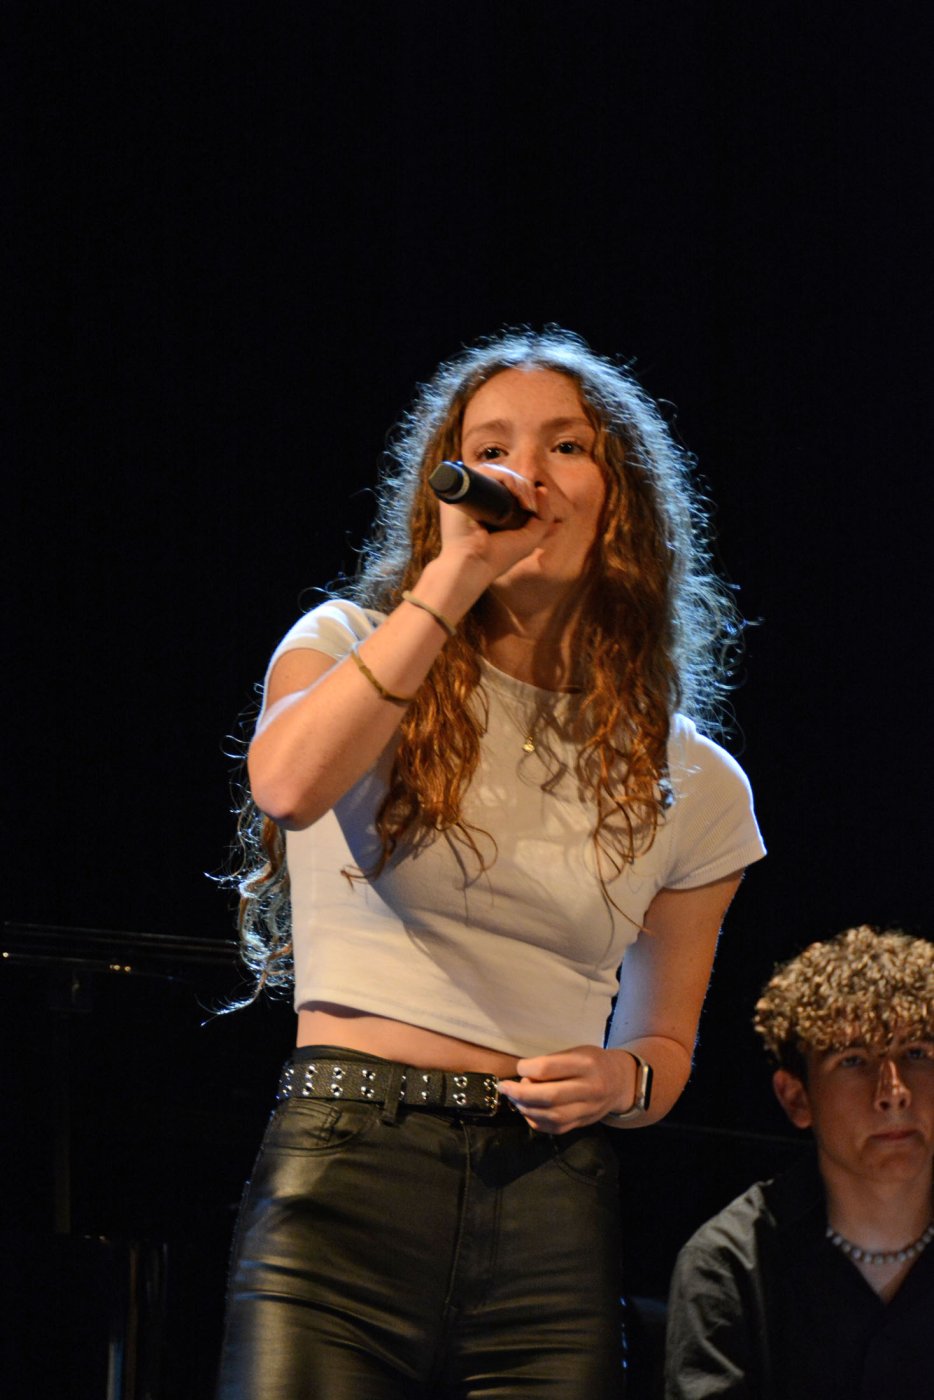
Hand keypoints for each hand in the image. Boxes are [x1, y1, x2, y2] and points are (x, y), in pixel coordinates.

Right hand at [436, 465, 552, 584]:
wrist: (472, 564)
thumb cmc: (498, 556)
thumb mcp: (530, 537)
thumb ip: (544, 517)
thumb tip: (543, 489)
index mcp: (489, 506)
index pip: (511, 488)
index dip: (526, 493)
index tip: (534, 509)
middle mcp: (478, 496)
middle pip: (506, 479)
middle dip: (526, 489)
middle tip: (532, 508)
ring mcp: (469, 490)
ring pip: (500, 474)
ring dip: (519, 485)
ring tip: (526, 504)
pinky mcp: (461, 485)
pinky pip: (488, 471)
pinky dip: (506, 478)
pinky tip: (516, 493)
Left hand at [496, 1045, 635, 1133]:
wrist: (620, 1082)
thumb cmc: (592, 1062)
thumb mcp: (575, 1052)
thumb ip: (552, 1063)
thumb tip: (523, 1076)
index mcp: (585, 1064)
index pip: (548, 1068)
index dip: (526, 1069)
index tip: (519, 1068)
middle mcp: (589, 1088)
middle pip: (548, 1096)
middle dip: (520, 1093)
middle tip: (505, 1088)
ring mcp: (587, 1109)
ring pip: (551, 1116)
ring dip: (526, 1108)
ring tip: (515, 1099)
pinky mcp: (582, 1124)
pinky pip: (555, 1128)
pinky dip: (536, 1121)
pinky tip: (528, 1111)